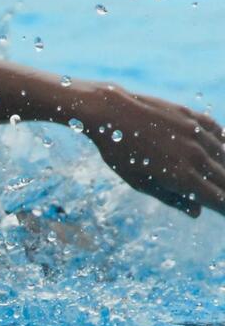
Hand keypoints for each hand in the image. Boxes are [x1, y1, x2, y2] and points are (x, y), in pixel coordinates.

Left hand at [89, 86, 224, 216]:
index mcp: (181, 176)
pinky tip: (223, 148)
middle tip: (221, 195)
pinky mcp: (192, 116)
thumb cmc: (120, 151)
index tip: (224, 212)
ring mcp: (196, 133)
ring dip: (224, 168)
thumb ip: (171, 197)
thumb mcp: (140, 182)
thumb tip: (196, 212)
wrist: (111, 112)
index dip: (224, 208)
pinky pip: (217, 131)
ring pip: (224, 155)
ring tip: (220, 176)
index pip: (218, 199)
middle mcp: (195, 155)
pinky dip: (223, 142)